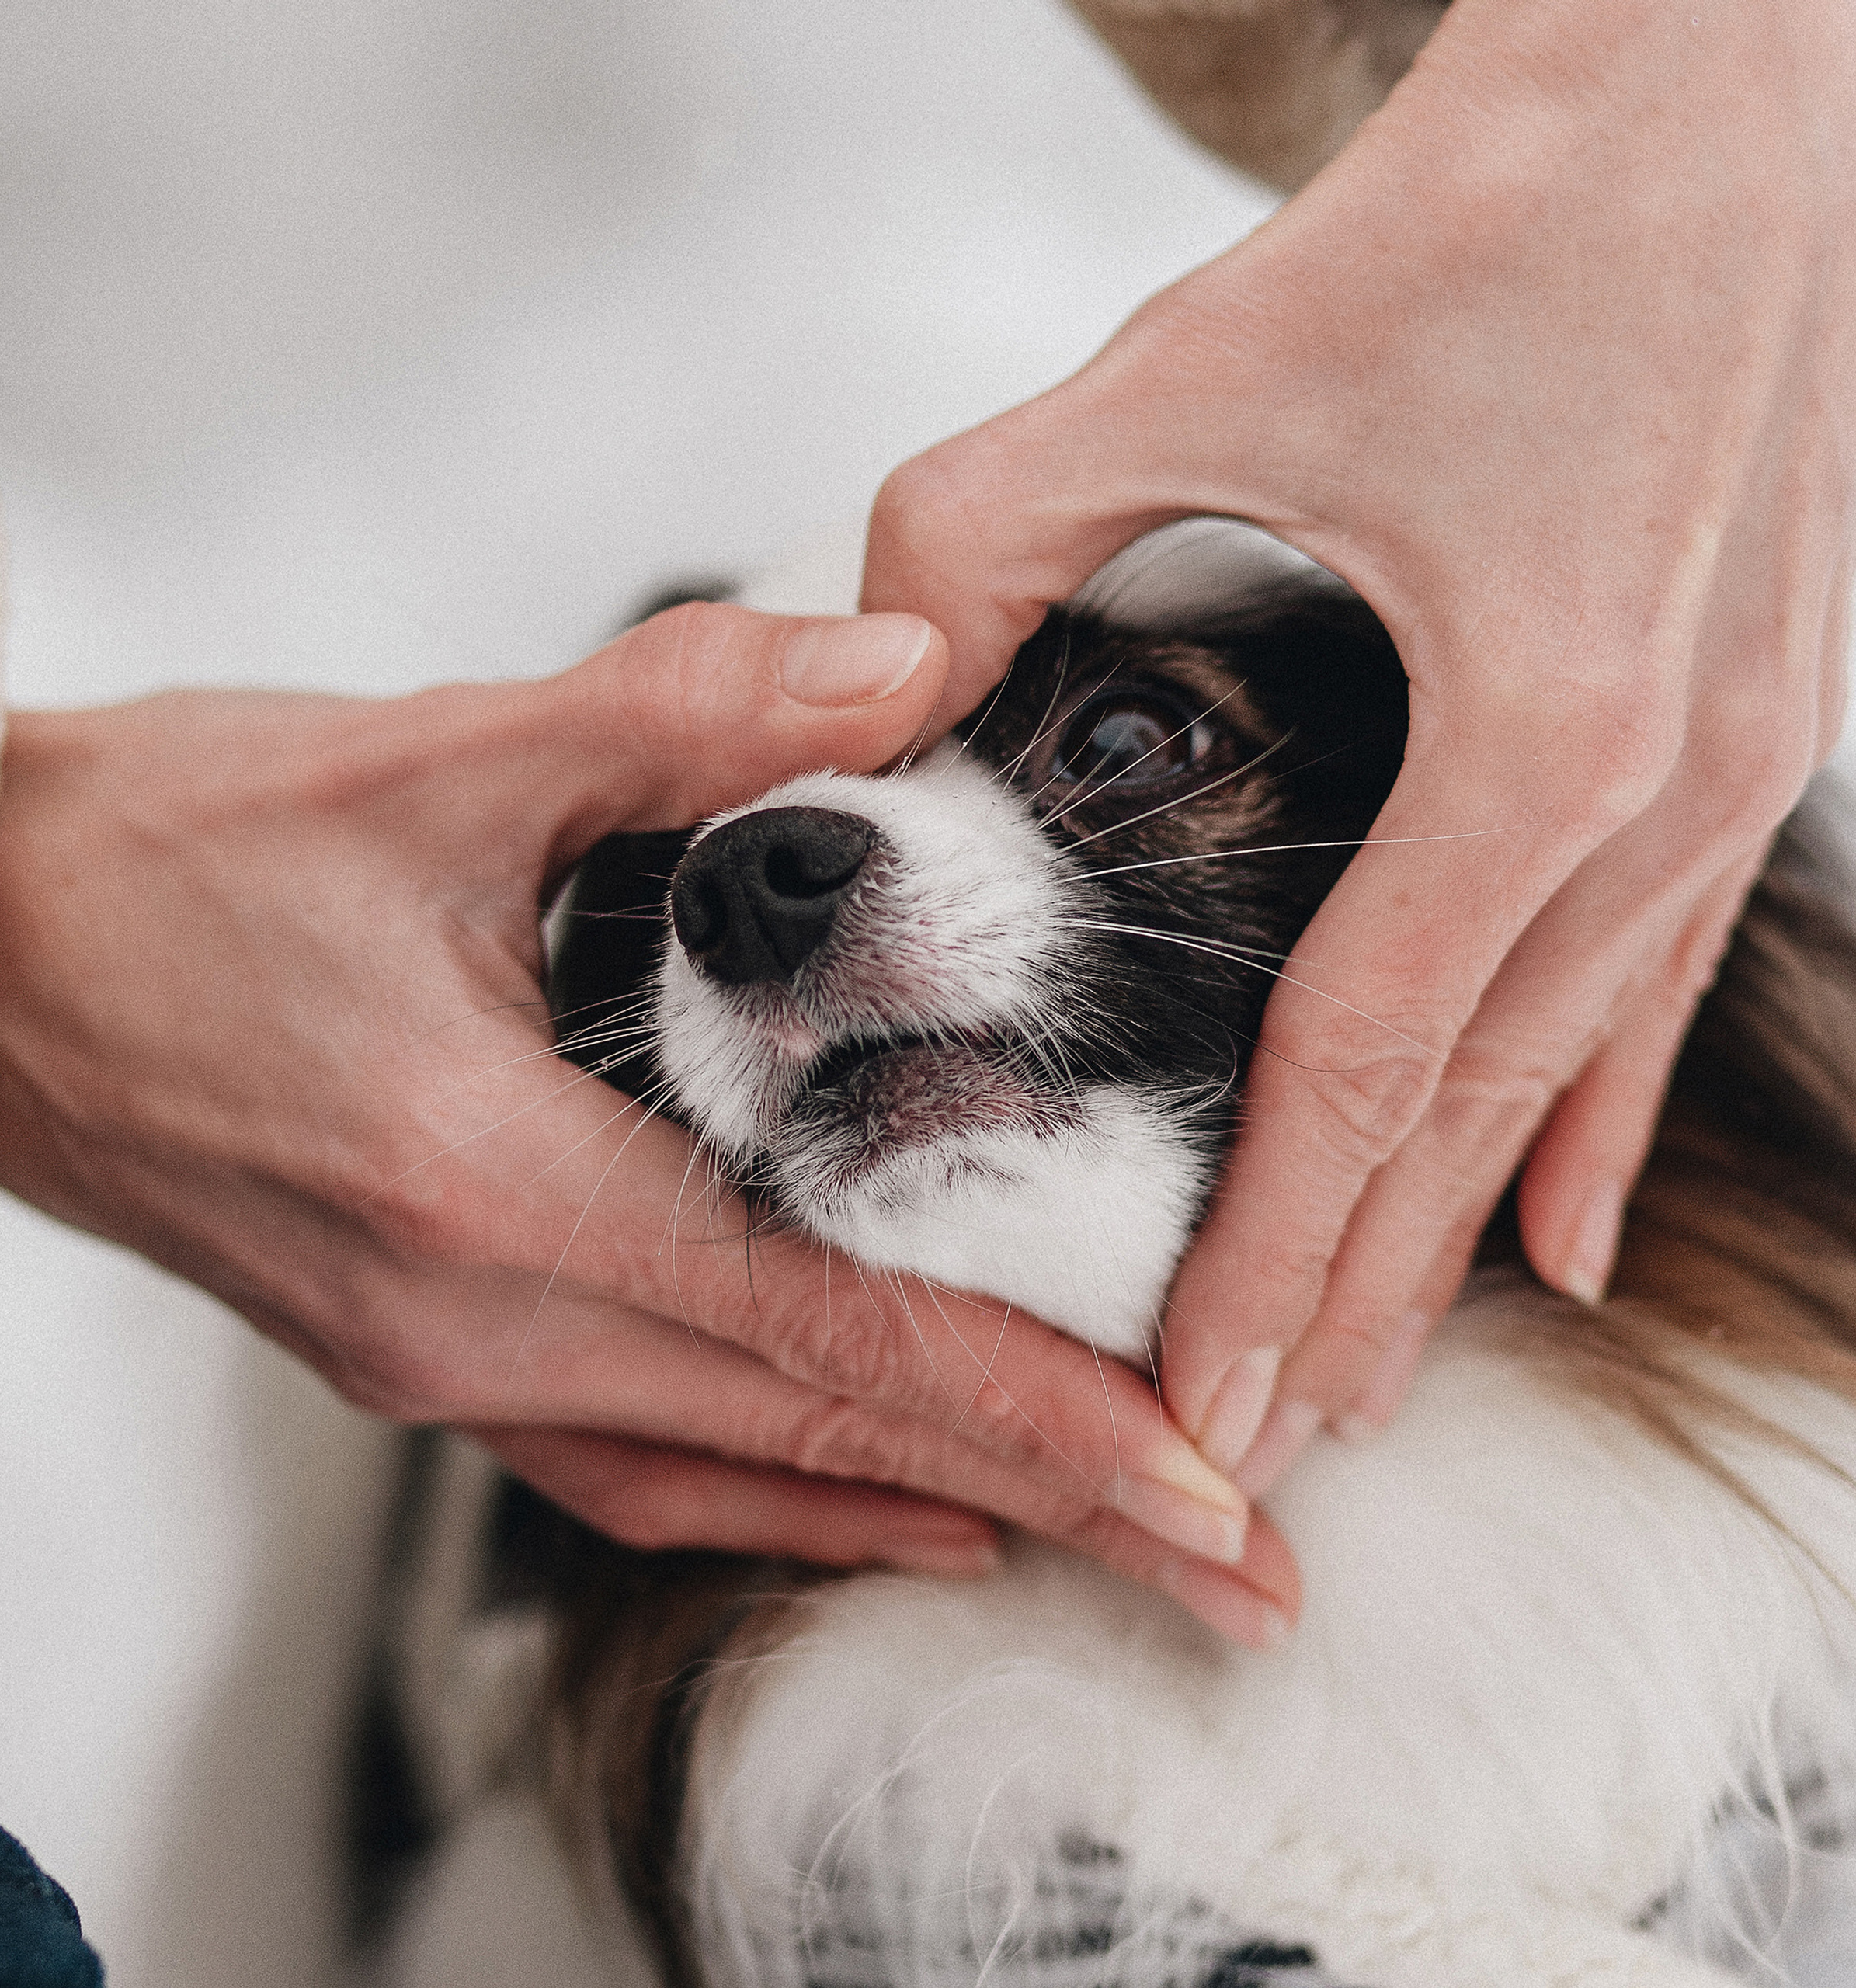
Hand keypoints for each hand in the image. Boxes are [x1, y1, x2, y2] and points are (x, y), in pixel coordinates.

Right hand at [0, 604, 1293, 1647]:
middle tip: (1236, 1570)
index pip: (828, 1329)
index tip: (1199, 1490)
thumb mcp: (428, 758)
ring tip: (1103, 1538)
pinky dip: (781, 1489)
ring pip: (737, 1472)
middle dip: (1047, 1505)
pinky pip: (638, 1465)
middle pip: (817, 1437)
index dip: (1037, 1416)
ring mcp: (440, 1360)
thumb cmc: (170, 858)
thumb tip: (906, 667)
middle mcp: (472, 1320)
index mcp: (490, 1186)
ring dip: (931, 1508)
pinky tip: (879, 1497)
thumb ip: (683, 715)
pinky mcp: (423, 1347)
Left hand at [861, 0, 1855, 1483]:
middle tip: (1260, 1443)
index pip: (1364, 1067)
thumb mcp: (1181, 371)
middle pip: (1471, 1119)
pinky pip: (1660, 984)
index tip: (1194, 1396)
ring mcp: (1737, 777)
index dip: (1267, 1249)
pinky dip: (1592, 1117)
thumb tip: (876, 691)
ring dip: (1457, 1234)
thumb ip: (981, 539)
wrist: (1725, 94)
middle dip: (1355, 1296)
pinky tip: (1560, 1232)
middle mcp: (1665, 791)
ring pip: (1565, 1077)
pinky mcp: (1750, 737)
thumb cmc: (1484, 215)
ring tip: (1371, 1368)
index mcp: (1541, 731)